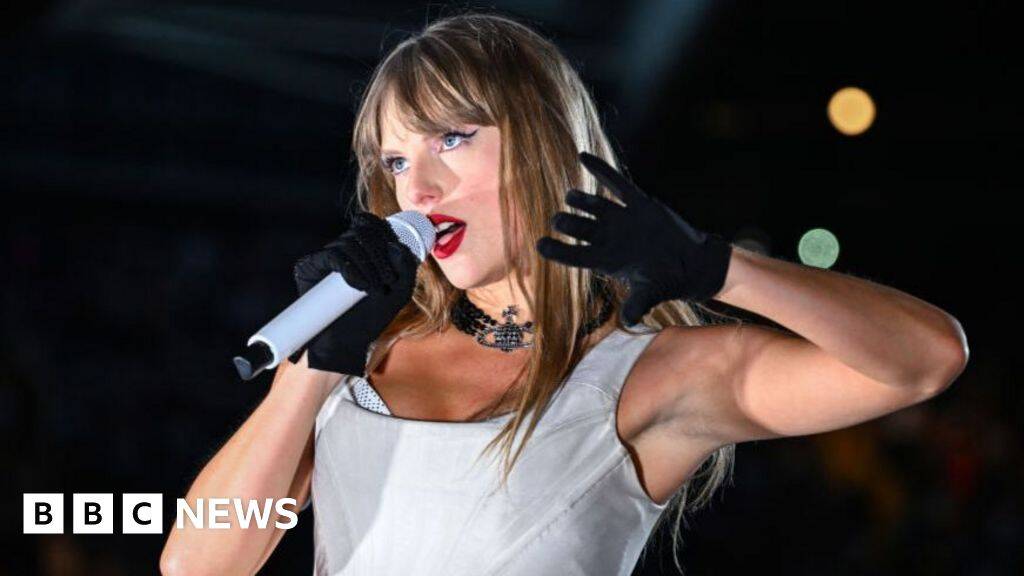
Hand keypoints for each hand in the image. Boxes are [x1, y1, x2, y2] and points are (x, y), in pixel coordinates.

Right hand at [289, 211, 417, 375]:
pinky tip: (359, 284)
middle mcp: (342, 249)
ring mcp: (325, 258)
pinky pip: (332, 255)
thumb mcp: (400, 293)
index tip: (394, 252)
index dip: (383, 231)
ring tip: (374, 289)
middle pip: (362, 233)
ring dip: (368, 265)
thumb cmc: (372, 317)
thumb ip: (407, 268)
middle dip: (380, 255)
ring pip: (349, 243)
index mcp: (362, 250)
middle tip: (387, 281)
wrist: (346, 342)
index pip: (370, 224)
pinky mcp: (310, 268)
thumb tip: (395, 245)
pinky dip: (350, 268)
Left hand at [536, 152, 731, 324]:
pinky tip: (583, 157)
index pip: (575, 256)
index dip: (556, 251)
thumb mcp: (653, 292)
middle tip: (558, 220)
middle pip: (580, 228)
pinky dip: (601, 171)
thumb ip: (638, 302)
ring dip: (581, 200)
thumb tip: (630, 320)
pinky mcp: (639, 204)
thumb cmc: (668, 281)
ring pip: (594, 205)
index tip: (539, 244)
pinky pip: (616, 184)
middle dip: (567, 223)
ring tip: (570, 197)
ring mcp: (622, 219)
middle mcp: (608, 238)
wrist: (692, 264)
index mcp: (606, 261)